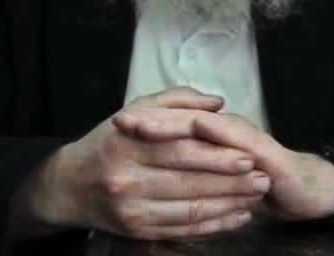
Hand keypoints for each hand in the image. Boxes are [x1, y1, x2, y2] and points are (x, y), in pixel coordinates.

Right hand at [24, 88, 271, 239]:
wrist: (70, 185)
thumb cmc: (109, 142)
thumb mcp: (135, 110)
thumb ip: (176, 102)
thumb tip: (217, 102)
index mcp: (128, 144)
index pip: (180, 150)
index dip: (217, 155)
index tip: (249, 156)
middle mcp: (127, 179)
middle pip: (189, 183)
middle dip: (231, 183)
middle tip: (264, 179)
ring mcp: (132, 210)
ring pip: (189, 210)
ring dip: (228, 206)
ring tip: (256, 197)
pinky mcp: (137, 231)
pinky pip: (182, 230)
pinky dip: (213, 226)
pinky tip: (235, 217)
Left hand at [115, 110, 333, 221]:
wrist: (305, 189)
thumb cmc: (257, 179)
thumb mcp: (222, 171)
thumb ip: (198, 162)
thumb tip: (164, 154)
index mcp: (213, 134)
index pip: (175, 123)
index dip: (147, 121)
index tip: (114, 122)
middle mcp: (226, 129)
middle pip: (183, 120)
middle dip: (151, 120)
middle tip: (120, 119)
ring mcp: (245, 137)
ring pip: (205, 126)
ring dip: (174, 124)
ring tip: (145, 124)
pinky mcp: (265, 151)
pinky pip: (238, 140)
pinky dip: (218, 134)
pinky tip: (199, 127)